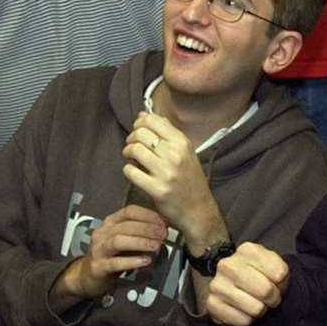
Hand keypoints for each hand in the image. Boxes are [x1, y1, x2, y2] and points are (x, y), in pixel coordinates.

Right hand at [75, 204, 168, 299]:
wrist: (87, 275)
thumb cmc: (110, 255)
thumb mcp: (125, 239)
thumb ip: (140, 233)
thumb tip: (164, 227)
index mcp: (110, 223)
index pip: (129, 211)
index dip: (148, 214)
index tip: (163, 221)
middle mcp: (103, 233)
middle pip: (126, 226)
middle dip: (147, 228)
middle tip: (163, 234)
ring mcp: (98, 250)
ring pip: (119, 241)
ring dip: (140, 242)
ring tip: (156, 246)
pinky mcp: (98, 267)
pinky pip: (115, 262)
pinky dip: (132, 261)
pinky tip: (145, 261)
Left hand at [122, 111, 218, 249]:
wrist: (199, 210)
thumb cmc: (190, 180)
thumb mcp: (185, 152)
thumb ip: (166, 133)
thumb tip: (143, 115)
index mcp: (183, 143)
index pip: (153, 120)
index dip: (140, 123)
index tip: (139, 130)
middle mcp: (175, 155)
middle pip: (140, 133)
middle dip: (131, 138)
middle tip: (133, 146)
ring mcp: (166, 173)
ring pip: (134, 150)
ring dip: (127, 153)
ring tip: (132, 159)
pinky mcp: (156, 189)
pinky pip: (131, 172)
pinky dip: (128, 170)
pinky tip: (134, 173)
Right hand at [203, 241, 289, 325]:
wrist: (230, 284)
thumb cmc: (258, 275)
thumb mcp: (273, 265)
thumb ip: (281, 272)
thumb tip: (277, 289)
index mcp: (247, 250)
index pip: (280, 273)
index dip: (282, 283)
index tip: (275, 283)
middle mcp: (228, 265)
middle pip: (266, 291)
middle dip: (273, 299)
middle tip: (268, 298)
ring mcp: (217, 285)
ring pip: (256, 309)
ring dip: (260, 310)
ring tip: (255, 303)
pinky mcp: (212, 304)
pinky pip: (243, 321)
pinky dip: (248, 320)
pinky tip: (243, 310)